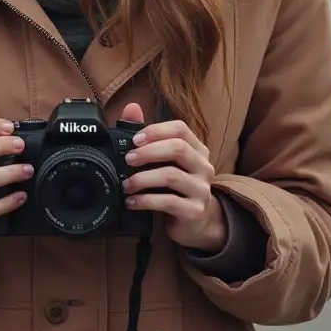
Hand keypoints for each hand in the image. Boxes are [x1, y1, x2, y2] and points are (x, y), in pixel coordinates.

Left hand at [119, 103, 226, 252]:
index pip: (181, 129)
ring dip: (143, 178)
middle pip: (178, 149)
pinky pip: (169, 202)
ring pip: (172, 176)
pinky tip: (132, 202)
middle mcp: (203, 167)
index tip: (135, 140)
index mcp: (197, 150)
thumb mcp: (164, 162)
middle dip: (148, 152)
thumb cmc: (175, 187)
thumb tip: (131, 108)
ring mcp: (202, 190)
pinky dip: (146, 200)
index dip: (156, 131)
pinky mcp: (194, 211)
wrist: (195, 222)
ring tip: (126, 184)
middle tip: (128, 160)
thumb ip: (149, 136)